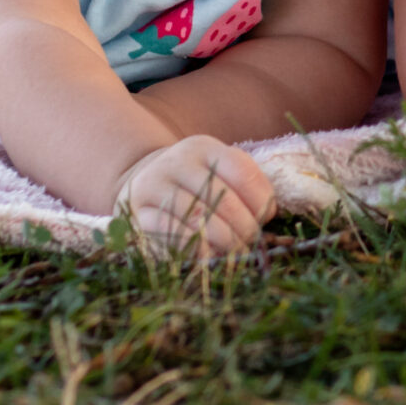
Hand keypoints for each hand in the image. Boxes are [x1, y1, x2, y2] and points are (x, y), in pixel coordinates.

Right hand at [115, 135, 274, 258]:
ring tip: (236, 252)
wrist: (142, 182)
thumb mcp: (219, 170)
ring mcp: (153, 187)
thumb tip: (267, 215)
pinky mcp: (138, 214)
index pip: (242, 172)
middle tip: (252, 243)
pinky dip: (197, 249)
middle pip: (222, 199)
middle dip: (244, 227)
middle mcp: (176, 162)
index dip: (260, 200)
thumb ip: (246, 185)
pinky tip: (210, 256)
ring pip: (198, 218)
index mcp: (204, 148)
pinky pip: (173, 235)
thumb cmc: (195, 182)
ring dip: (224, 241)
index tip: (266, 218)